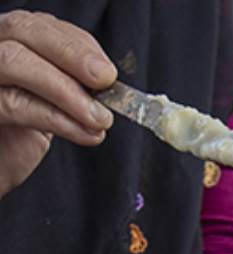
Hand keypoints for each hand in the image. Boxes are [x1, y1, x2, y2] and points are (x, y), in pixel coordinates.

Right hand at [0, 11, 116, 197]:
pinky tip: (83, 132)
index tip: (108, 72)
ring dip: (67, 91)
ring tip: (99, 119)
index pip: (41, 25)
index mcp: (10, 42)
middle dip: (72, 56)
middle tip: (106, 82)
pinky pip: (13, 103)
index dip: (77, 45)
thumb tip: (110, 86)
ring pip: (14, 61)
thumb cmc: (19, 136)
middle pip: (23, 30)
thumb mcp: (54, 104)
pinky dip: (56, 118)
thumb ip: (75, 86)